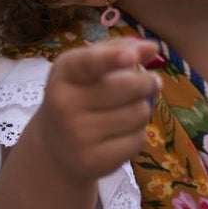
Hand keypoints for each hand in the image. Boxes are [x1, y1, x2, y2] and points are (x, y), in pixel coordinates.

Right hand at [33, 38, 161, 182]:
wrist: (55, 146)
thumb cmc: (81, 94)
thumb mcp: (91, 67)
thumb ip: (120, 49)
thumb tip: (152, 47)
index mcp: (65, 72)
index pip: (89, 62)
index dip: (112, 58)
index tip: (129, 57)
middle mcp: (64, 104)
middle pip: (129, 87)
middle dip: (148, 83)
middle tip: (149, 83)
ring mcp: (76, 136)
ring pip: (138, 114)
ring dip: (141, 110)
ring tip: (123, 111)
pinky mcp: (93, 161)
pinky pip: (138, 140)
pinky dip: (137, 135)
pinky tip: (118, 134)